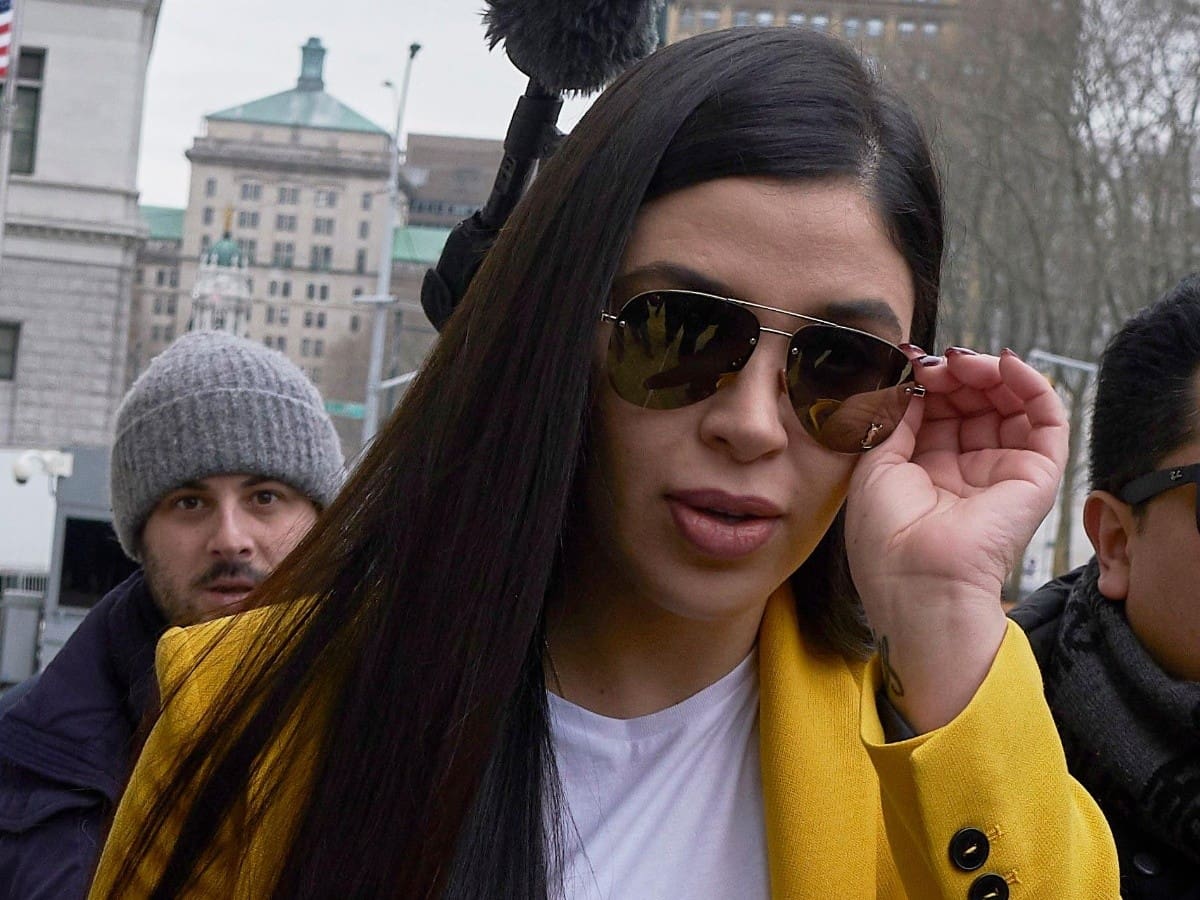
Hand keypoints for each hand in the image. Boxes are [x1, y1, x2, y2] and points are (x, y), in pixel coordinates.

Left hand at [844, 348, 1067, 731]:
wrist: (918, 582)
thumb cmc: (887, 538)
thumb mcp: (876, 465)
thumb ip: (897, 419)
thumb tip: (909, 383)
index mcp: (927, 471)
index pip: (939, 411)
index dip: (929, 383)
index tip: (912, 363)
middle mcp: (968, 469)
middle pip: (975, 402)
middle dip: (957, 374)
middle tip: (939, 363)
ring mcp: (1004, 470)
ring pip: (1012, 404)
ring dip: (991, 373)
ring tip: (967, 363)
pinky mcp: (1038, 475)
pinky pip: (1047, 421)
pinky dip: (1032, 385)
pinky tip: (1008, 365)